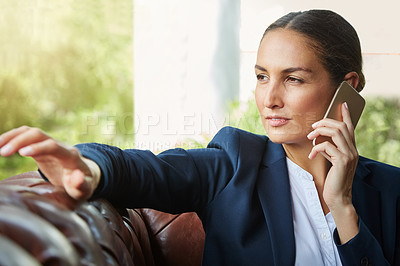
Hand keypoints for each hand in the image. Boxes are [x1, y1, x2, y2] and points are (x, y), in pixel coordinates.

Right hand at [0, 126, 100, 199]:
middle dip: (21, 140)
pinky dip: (13, 138)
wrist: (83, 177)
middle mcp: (60, 146)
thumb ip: (81, 185)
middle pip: (40, 135)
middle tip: (3, 152)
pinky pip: (26, 137)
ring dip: (14, 136)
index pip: (54, 146)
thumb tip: (76, 176)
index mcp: (71, 156)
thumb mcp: (85, 189)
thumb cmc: (83, 186)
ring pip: (31, 132)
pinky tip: (0, 145)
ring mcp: (50, 144)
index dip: (39, 148)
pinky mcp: (42, 147)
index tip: (22, 153)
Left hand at [307, 103, 358, 242]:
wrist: (338, 197)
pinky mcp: (342, 161)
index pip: (350, 127)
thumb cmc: (333, 179)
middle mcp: (353, 150)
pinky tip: (311, 155)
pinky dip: (316, 148)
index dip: (346, 115)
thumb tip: (319, 137)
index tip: (342, 104)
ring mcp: (349, 155)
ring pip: (336, 132)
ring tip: (310, 137)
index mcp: (351, 148)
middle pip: (341, 126)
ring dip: (320, 131)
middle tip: (313, 126)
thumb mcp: (333, 160)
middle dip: (325, 122)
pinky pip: (327, 146)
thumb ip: (331, 149)